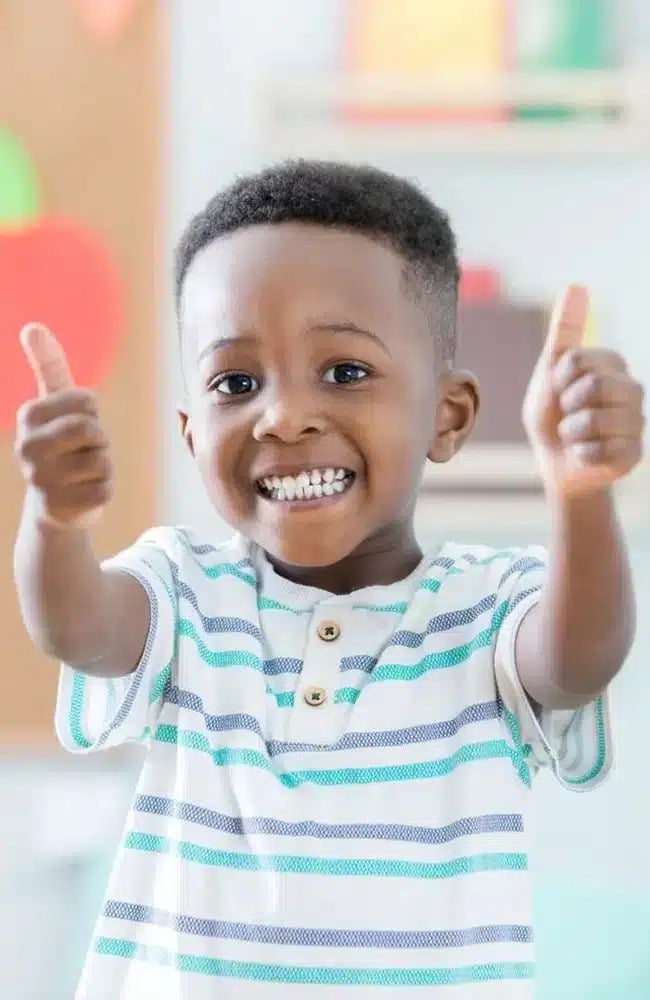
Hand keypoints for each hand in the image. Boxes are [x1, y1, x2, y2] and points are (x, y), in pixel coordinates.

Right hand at [14, 323, 112, 527]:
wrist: (55, 502)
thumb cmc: (62, 443)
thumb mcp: (56, 403)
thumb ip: (48, 365)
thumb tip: (32, 326)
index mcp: (29, 416)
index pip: (87, 401)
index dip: (91, 413)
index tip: (75, 425)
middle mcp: (28, 448)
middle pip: (92, 429)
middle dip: (98, 439)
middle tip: (82, 450)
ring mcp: (42, 480)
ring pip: (101, 460)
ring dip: (102, 466)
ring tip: (82, 472)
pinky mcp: (62, 506)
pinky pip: (106, 488)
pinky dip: (104, 489)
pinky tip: (84, 493)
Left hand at [523, 285, 644, 497]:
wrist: (554, 461)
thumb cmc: (552, 413)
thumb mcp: (551, 368)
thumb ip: (565, 330)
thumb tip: (577, 285)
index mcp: (614, 365)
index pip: (579, 360)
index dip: (559, 379)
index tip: (560, 389)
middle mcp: (632, 390)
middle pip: (594, 385)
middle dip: (567, 404)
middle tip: (568, 413)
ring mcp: (636, 422)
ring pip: (595, 420)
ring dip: (571, 431)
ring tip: (575, 435)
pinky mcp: (634, 453)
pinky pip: (599, 450)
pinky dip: (581, 454)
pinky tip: (585, 453)